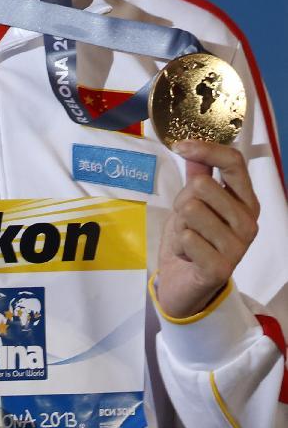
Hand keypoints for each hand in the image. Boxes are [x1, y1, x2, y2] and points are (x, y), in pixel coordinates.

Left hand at [157, 139, 259, 318]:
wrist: (184, 283)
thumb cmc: (192, 237)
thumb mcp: (194, 200)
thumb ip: (198, 173)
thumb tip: (191, 144)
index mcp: (246, 201)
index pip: (234, 162)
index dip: (205, 149)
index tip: (179, 146)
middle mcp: (249, 222)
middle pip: (202, 184)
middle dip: (182, 199)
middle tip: (187, 220)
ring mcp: (238, 247)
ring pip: (190, 208)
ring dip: (179, 223)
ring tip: (189, 238)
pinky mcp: (221, 268)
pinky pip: (187, 236)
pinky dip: (178, 243)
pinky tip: (188, 255)